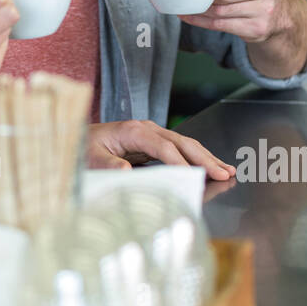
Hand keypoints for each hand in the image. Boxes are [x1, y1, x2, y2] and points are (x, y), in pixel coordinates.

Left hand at [86, 121, 234, 179]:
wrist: (78, 138)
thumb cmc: (84, 149)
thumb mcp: (90, 159)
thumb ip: (107, 165)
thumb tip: (125, 171)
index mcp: (133, 131)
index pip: (164, 147)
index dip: (181, 162)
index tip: (195, 176)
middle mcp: (146, 128)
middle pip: (181, 142)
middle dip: (204, 158)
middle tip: (224, 173)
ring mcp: (152, 134)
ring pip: (185, 144)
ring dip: (206, 157)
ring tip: (228, 170)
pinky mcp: (154, 142)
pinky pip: (180, 149)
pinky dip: (197, 157)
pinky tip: (211, 166)